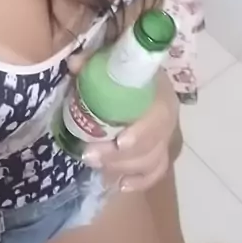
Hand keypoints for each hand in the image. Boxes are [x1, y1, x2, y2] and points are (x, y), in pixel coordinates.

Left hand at [68, 54, 178, 192]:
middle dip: (119, 156)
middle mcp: (168, 119)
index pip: (159, 117)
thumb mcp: (111, 58)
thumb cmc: (127, 67)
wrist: (144, 71)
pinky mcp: (161, 150)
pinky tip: (121, 184)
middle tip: (89, 154)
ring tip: (94, 164)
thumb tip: (73, 64)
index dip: (142, 132)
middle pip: (151, 146)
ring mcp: (166, 137)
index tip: (120, 142)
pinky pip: (156, 171)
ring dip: (122, 167)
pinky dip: (140, 181)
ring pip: (151, 161)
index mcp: (161, 93)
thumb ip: (94, 60)